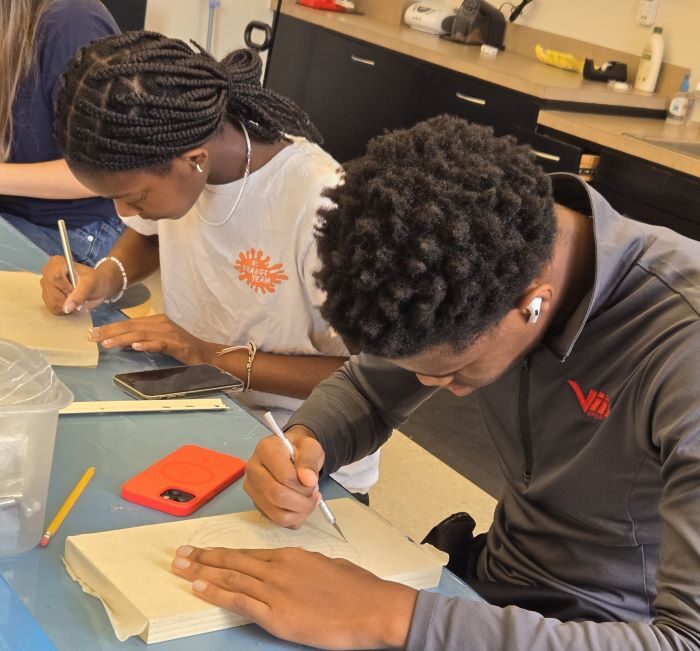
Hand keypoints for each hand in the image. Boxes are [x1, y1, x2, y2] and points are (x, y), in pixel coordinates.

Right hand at [40, 256, 116, 313]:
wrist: (97, 287)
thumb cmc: (94, 281)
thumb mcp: (91, 284)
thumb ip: (80, 294)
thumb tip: (67, 308)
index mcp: (56, 263)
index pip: (55, 277)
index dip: (66, 288)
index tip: (76, 288)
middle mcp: (47, 273)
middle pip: (52, 292)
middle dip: (67, 298)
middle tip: (79, 295)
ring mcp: (45, 286)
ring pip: (52, 302)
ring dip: (67, 305)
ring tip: (76, 299)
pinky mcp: (46, 297)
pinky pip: (52, 308)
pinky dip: (64, 309)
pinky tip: (71, 304)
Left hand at [88, 314, 216, 363]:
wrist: (206, 353)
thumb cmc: (183, 348)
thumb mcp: (160, 340)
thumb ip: (144, 339)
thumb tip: (124, 343)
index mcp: (156, 321)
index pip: (129, 322)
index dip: (111, 327)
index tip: (94, 333)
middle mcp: (161, 323)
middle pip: (131, 326)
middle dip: (110, 331)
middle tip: (92, 337)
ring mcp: (169, 333)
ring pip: (141, 334)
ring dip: (122, 338)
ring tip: (106, 343)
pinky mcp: (176, 345)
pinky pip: (159, 343)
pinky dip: (146, 345)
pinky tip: (134, 347)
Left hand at [171, 545, 416, 649]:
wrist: (372, 607)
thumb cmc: (357, 587)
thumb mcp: (329, 566)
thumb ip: (305, 566)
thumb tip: (295, 569)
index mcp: (291, 555)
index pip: (248, 554)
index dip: (222, 553)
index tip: (203, 551)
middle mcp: (278, 568)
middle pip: (233, 562)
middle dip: (203, 558)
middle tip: (179, 555)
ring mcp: (275, 591)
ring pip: (231, 578)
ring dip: (202, 572)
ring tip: (180, 568)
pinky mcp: (277, 615)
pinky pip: (240, 601)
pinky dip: (217, 593)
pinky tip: (200, 589)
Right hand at [244, 425, 325, 527]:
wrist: (292, 454)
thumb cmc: (300, 450)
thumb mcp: (310, 448)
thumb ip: (309, 462)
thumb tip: (309, 480)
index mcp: (266, 449)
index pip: (284, 476)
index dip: (304, 484)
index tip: (314, 482)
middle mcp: (253, 469)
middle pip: (278, 495)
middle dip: (303, 501)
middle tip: (314, 494)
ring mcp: (252, 488)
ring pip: (277, 513)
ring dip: (300, 511)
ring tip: (309, 499)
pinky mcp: (256, 503)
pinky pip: (277, 519)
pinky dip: (294, 518)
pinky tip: (300, 506)